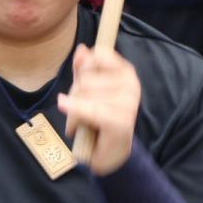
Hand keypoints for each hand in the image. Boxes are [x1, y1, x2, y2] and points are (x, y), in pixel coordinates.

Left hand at [57, 44, 140, 175]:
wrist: (109, 153)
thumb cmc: (98, 119)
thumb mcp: (88, 89)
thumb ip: (83, 69)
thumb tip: (82, 49)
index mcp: (126, 72)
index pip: (97, 55)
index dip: (84, 69)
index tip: (84, 83)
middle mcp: (131, 84)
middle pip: (85, 77)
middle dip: (76, 94)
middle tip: (81, 111)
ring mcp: (128, 101)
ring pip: (83, 93)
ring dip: (74, 112)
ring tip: (82, 122)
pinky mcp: (121, 120)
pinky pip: (90, 111)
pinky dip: (76, 116)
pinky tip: (72, 126)